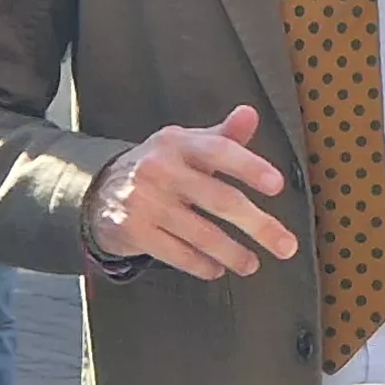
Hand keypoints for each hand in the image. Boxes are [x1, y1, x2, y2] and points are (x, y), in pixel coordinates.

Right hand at [84, 104, 297, 278]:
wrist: (99, 191)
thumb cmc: (159, 166)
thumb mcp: (185, 145)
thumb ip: (222, 136)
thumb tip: (251, 114)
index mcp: (178, 143)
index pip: (220, 152)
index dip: (250, 167)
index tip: (278, 186)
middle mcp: (161, 170)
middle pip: (219, 199)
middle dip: (258, 225)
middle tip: (286, 245)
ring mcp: (146, 202)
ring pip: (201, 233)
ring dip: (233, 253)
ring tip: (253, 264)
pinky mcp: (134, 231)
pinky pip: (177, 254)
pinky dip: (202, 265)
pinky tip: (217, 269)